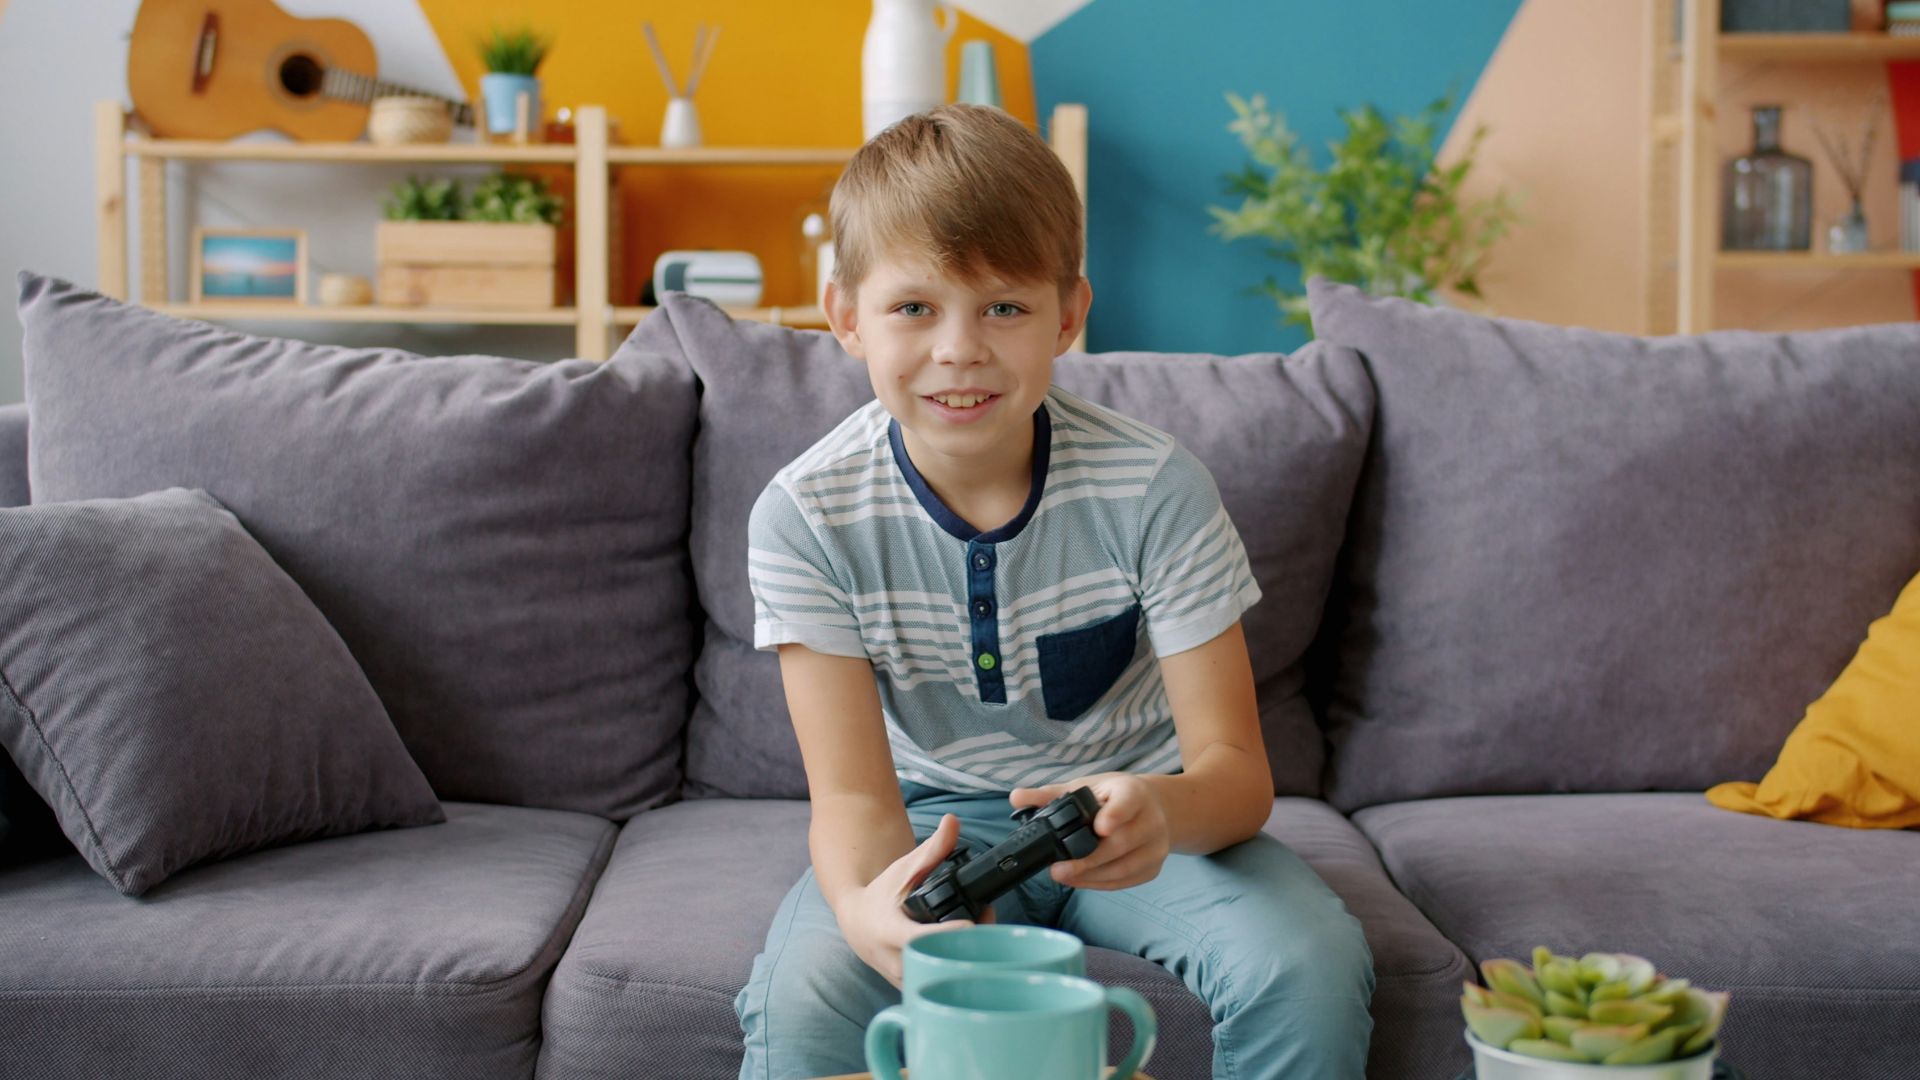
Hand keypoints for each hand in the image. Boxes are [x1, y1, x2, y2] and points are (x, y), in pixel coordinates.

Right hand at [836, 813, 992, 988]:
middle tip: (989, 921)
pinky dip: (960, 970)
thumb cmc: (881, 895)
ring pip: (944, 977)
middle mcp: (896, 960)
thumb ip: (932, 849)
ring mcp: (905, 978)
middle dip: (971, 944)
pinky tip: (974, 951)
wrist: (857, 924)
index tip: (971, 926)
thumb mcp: (903, 870)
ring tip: (985, 933)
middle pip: (940, 960)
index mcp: (890, 931)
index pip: (919, 939)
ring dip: (969, 958)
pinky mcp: (913, 987)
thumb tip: (953, 822)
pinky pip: (941, 984)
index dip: (947, 934)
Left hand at [1009, 774, 1170, 890]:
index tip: (1099, 828)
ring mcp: (1156, 846)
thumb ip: (1050, 794)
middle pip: (1122, 843)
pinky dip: (1100, 883)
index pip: (1128, 803)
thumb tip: (1015, 797)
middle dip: (1088, 859)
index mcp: (1133, 792)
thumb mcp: (1085, 788)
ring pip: (1124, 867)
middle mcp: (1151, 819)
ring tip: (1063, 876)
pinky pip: (1125, 881)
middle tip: (1058, 869)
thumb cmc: (1112, 796)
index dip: (1114, 816)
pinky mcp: (1153, 868)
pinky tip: (1079, 880)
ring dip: (1091, 876)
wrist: (1152, 808)